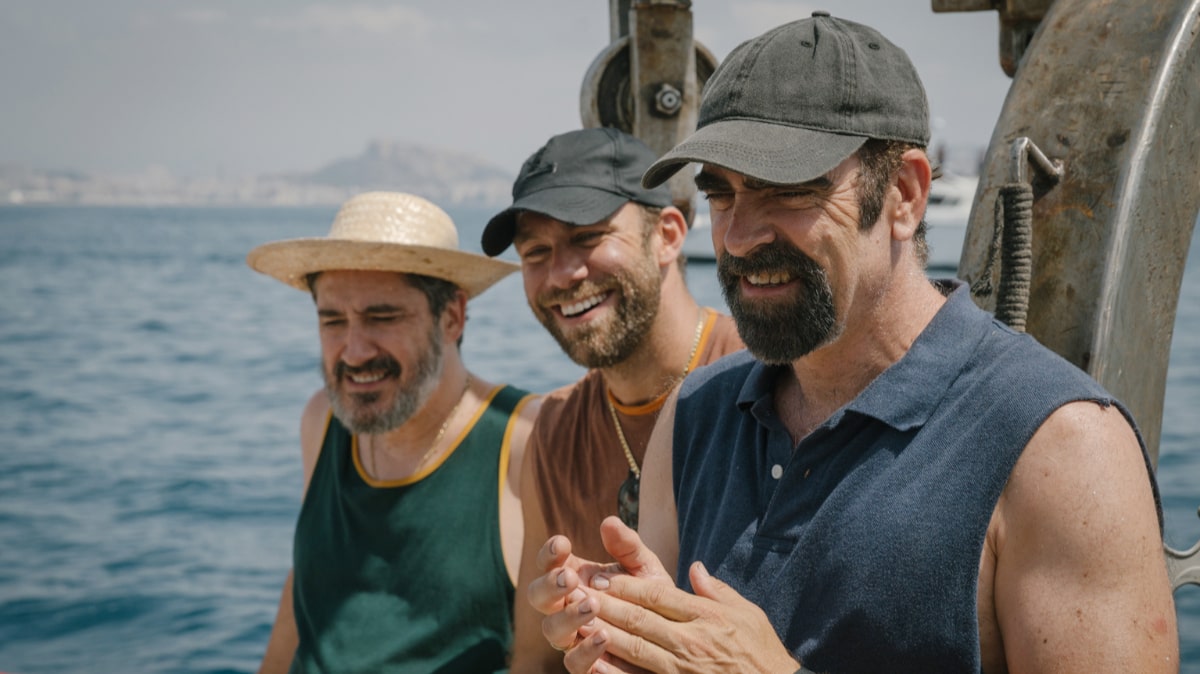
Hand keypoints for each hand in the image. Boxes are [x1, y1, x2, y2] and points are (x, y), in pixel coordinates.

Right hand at [527, 518, 673, 661]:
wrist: (675, 640)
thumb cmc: (653, 599)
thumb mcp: (644, 569)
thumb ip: (628, 547)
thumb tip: (609, 522)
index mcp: (575, 581)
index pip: (549, 564)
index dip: (549, 554)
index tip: (563, 544)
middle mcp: (566, 610)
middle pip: (538, 597)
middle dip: (549, 585)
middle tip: (570, 578)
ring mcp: (574, 639)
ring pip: (551, 631)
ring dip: (568, 617)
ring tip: (593, 605)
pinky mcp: (588, 665)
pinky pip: (574, 664)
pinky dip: (586, 650)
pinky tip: (605, 636)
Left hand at [577, 558, 800, 672]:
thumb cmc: (764, 655)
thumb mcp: (750, 615)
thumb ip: (718, 591)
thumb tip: (695, 568)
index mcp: (706, 616)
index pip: (656, 595)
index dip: (624, 585)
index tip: (599, 576)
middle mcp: (693, 639)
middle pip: (639, 618)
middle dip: (604, 604)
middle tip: (574, 590)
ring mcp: (684, 668)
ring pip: (636, 647)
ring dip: (603, 633)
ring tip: (576, 620)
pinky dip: (617, 672)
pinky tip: (594, 665)